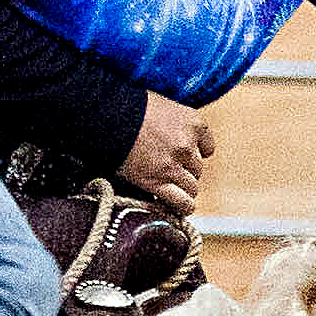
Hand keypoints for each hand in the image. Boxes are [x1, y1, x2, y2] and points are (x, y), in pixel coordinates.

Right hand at [119, 94, 213, 216]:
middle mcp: (187, 145)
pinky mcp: (158, 182)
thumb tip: (172, 136)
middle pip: (197, 169)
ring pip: (192, 187)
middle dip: (184, 171)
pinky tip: (177, 208)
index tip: (184, 156)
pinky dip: (183, 207)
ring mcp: (173, 165)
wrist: (108, 117)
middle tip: (167, 170)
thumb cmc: (129, 108)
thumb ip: (173, 123)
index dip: (195, 153)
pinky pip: (182, 202)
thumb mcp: (161, 107)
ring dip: (182, 190)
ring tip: (170, 190)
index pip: (208, 147)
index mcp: (193, 123)